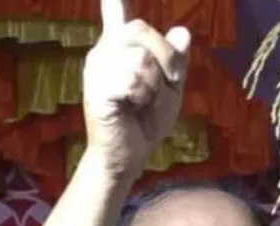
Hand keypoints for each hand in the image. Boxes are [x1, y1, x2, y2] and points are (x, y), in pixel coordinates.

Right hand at [83, 0, 191, 176]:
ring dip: (154, 85)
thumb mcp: (171, 89)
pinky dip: (142, 96)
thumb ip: (176, 60)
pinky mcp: (97, 89)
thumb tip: (183, 32)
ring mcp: (97, 69)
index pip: (117, 15)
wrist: (129, 156)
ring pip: (140, 58)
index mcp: (120, 48)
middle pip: (141, 30)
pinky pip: (132, 79)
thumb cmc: (146, 122)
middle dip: (164, 59)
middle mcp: (104, 52)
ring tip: (142, 102)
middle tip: (163, 85)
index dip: (113, 2)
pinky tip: (132, 108)